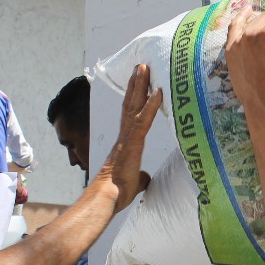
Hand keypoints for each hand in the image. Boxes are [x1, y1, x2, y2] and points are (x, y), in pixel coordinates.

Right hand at [93, 64, 162, 209]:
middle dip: (136, 84)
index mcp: (125, 144)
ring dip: (140, 86)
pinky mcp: (132, 144)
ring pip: (134, 107)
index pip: (130, 115)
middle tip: (141, 65)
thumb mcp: (134, 182)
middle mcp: (124, 137)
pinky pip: (143, 121)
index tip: (138, 83)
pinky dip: (151, 106)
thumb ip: (140, 176)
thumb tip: (144, 178)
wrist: (106, 199)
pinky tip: (158, 92)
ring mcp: (127, 138)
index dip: (135, 98)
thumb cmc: (117, 193)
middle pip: (130, 104)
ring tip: (144, 67)